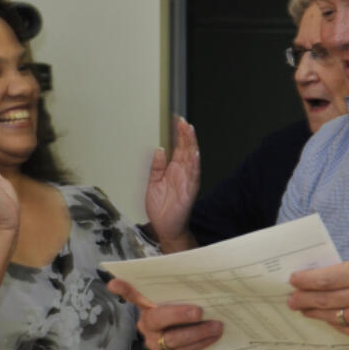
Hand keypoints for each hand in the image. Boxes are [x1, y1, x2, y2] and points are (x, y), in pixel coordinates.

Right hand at [106, 277, 222, 349]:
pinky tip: (215, 339)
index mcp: (147, 307)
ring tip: (217, 327)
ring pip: (176, 345)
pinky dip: (202, 348)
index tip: (114, 283)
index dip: (123, 289)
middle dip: (180, 317)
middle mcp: (148, 328)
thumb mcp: (182, 294)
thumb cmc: (186, 305)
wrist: (196, 328)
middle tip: (199, 311)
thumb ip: (180, 284)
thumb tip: (188, 265)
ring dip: (199, 335)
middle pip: (159, 323)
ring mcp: (159, 347)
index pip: (132, 295)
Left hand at [145, 116, 199, 252]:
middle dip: (184, 135)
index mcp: (173, 170)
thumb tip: (158, 150)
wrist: (165, 228)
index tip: (176, 121)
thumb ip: (156, 167)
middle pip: (186, 149)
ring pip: (191, 158)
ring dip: (191, 144)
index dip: (177, 134)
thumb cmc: (161, 208)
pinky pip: (194, 175)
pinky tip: (195, 153)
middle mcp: (182, 173)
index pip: (177, 148)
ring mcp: (187, 181)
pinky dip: (195, 164)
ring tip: (190, 131)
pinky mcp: (189, 191)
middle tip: (182, 121)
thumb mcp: (153, 183)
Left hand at [287, 259, 348, 345]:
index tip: (294, 280)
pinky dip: (334, 323)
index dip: (307, 280)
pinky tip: (326, 318)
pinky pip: (346, 330)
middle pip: (326, 299)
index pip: (329, 278)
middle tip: (291, 299)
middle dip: (304, 298)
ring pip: (333, 316)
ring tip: (303, 309)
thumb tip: (322, 279)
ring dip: (315, 313)